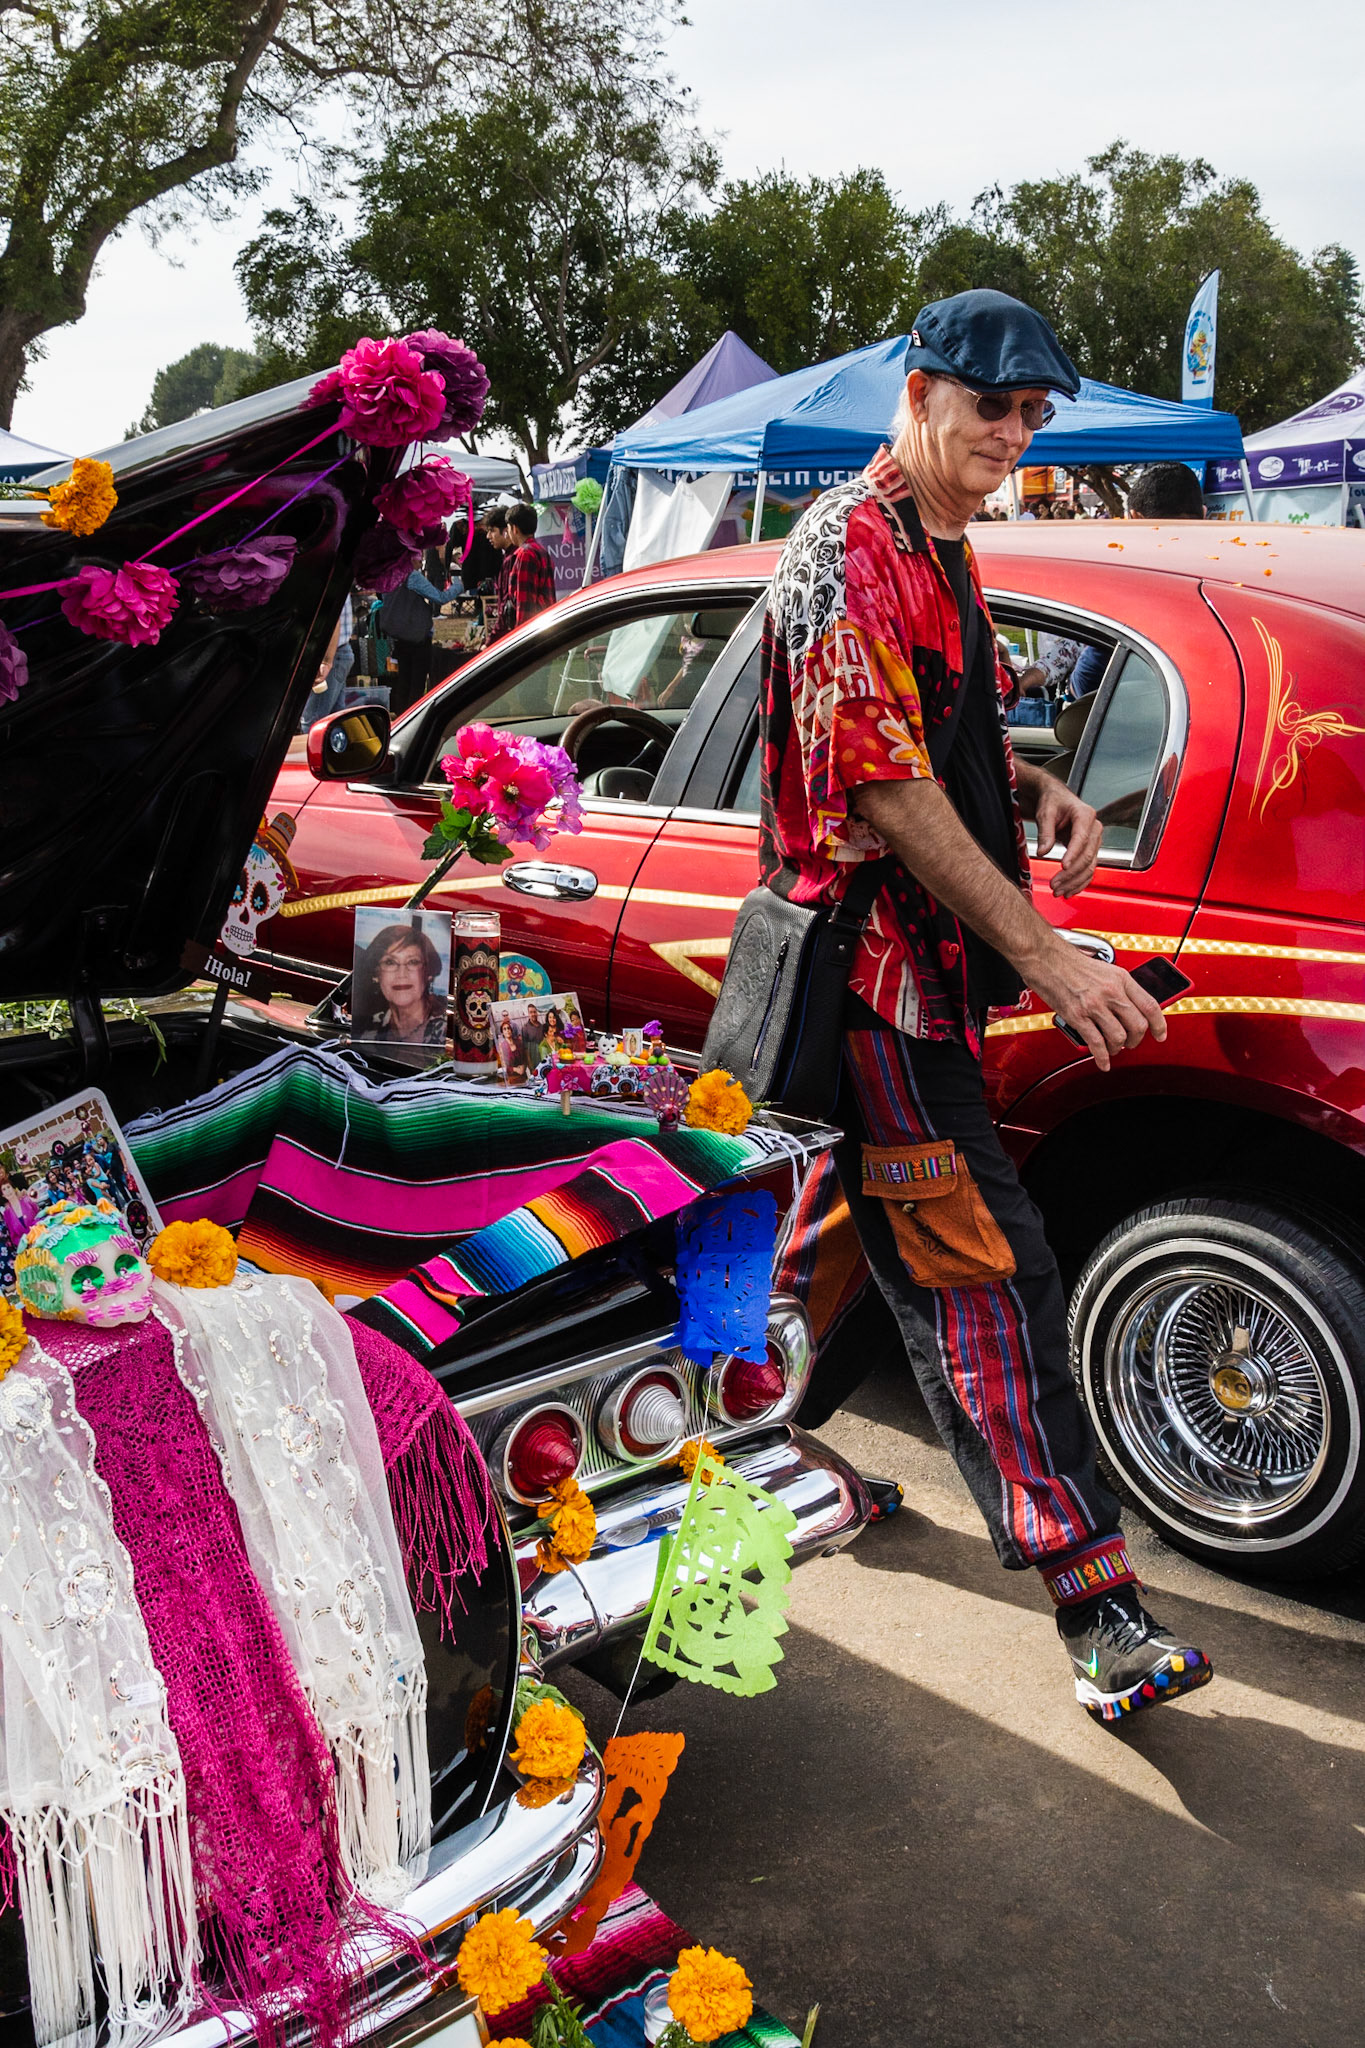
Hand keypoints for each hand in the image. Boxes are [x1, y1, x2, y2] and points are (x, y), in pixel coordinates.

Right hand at [1027, 940, 1166, 1072]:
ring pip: (1119, 1037)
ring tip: (1112, 1048)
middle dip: (1136, 1040)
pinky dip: (1102, 1057)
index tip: (1160, 1035)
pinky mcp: (1077, 1016)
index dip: (1159, 1025)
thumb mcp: (1104, 970)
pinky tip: (1102, 1062)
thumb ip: (1119, 988)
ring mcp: (1094, 1005)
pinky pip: (1096, 1043)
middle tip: (1130, 1043)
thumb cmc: (1070, 962)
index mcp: (1121, 979)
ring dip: (1118, 1048)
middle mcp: (1111, 992)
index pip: (1150, 1006)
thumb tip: (1129, 1009)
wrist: (1044, 957)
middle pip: (1137, 1025)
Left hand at [1030, 777, 1103, 897]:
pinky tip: (1069, 892)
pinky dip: (1080, 883)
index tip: (1063, 866)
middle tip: (1054, 885)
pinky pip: (1088, 870)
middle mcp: (1093, 829)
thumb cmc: (1052, 801)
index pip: (1081, 839)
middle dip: (1070, 874)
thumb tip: (1043, 852)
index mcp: (1085, 815)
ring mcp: (1093, 841)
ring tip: (1058, 891)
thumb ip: (1045, 832)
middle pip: (1087, 857)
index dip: (1073, 854)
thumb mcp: (1045, 812)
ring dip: (1074, 882)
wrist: (1055, 799)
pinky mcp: (1089, 851)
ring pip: (1089, 867)